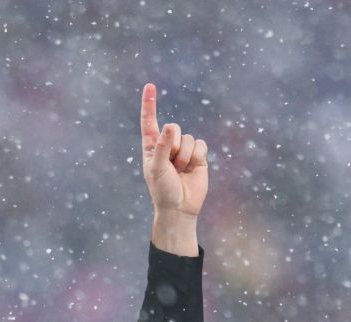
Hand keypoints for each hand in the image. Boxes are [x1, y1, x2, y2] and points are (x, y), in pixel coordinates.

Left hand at [140, 83, 207, 217]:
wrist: (180, 207)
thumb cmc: (162, 189)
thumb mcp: (156, 168)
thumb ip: (162, 147)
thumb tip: (170, 125)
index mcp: (151, 146)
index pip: (149, 121)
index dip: (150, 104)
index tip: (149, 86)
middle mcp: (167, 144)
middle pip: (174, 128)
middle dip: (174, 147)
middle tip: (171, 166)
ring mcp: (184, 149)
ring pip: (188, 138)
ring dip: (185, 156)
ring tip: (180, 171)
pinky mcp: (198, 155)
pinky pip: (201, 144)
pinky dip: (197, 157)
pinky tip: (192, 169)